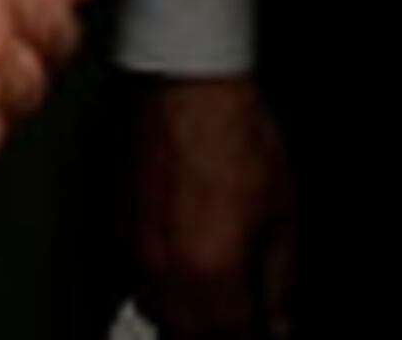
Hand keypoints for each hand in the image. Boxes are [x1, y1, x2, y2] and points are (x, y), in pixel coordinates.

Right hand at [132, 73, 297, 339]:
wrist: (192, 86)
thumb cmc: (237, 135)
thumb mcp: (283, 213)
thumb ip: (280, 278)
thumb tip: (277, 316)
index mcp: (213, 271)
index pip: (232, 336)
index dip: (252, 334)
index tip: (265, 326)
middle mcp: (166, 268)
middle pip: (188, 333)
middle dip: (217, 332)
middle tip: (239, 316)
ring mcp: (135, 248)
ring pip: (156, 311)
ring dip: (185, 316)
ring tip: (211, 299)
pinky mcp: (118, 226)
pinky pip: (134, 277)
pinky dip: (158, 284)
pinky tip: (181, 268)